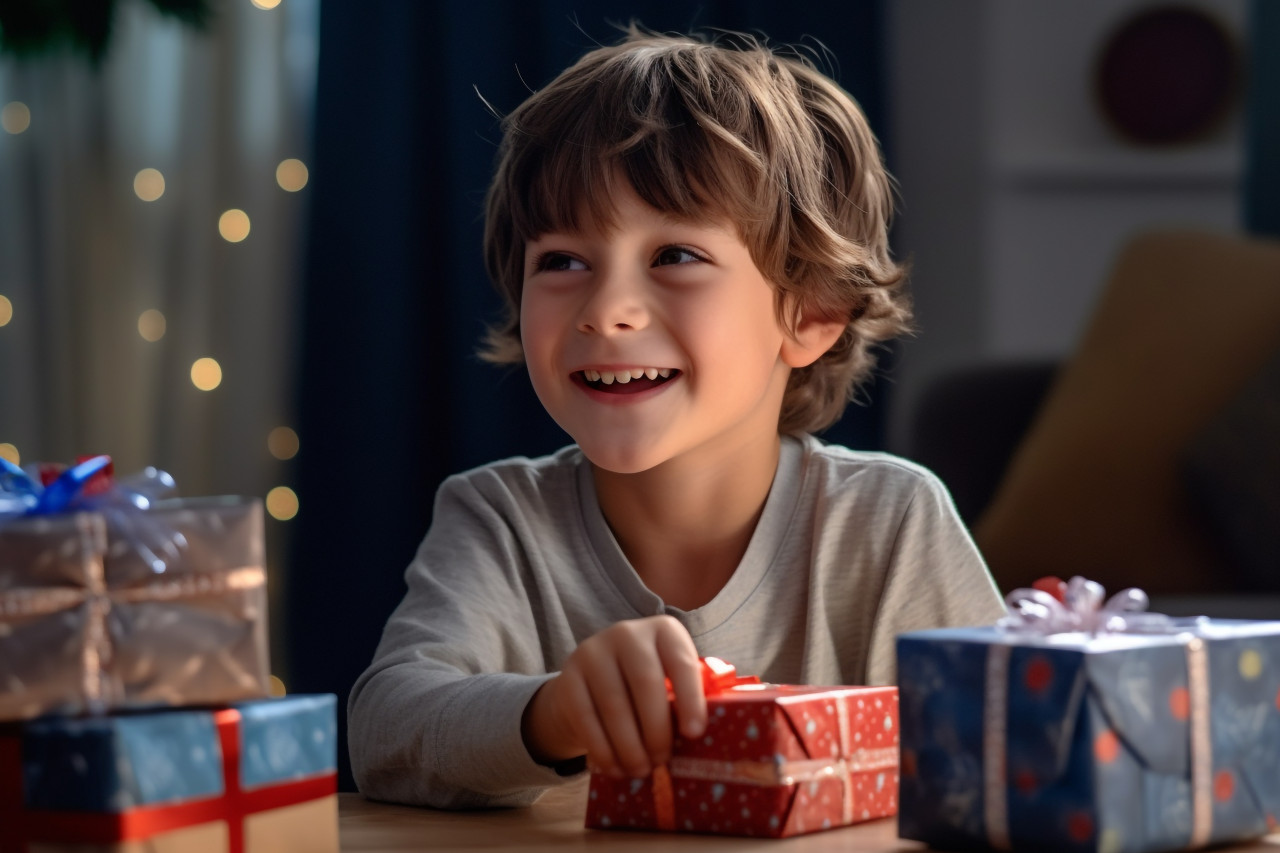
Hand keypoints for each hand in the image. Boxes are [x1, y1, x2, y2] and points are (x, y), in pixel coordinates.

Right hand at [521, 615, 705, 777]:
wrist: (590, 681)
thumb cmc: (643, 686)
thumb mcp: (668, 680)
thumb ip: (683, 697)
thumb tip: (701, 738)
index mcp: (663, 630)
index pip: (680, 662)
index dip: (691, 699)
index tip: (694, 734)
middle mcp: (627, 633)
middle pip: (645, 683)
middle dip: (656, 729)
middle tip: (663, 760)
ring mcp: (593, 652)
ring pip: (614, 704)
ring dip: (629, 745)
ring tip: (641, 769)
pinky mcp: (568, 677)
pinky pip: (586, 718)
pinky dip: (602, 748)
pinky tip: (615, 767)